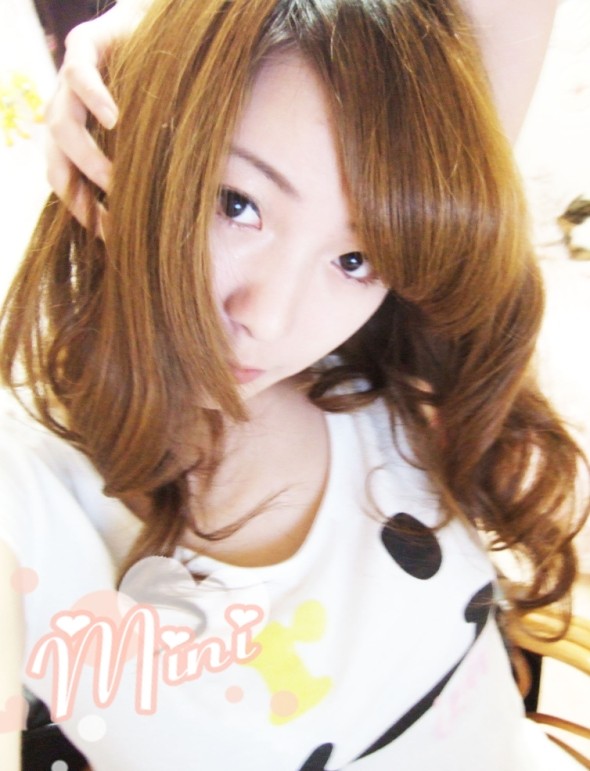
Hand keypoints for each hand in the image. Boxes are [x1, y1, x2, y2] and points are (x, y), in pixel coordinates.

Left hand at [45, 2, 142, 229]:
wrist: (160, 28)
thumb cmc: (161, 90)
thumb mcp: (154, 138)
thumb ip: (152, 171)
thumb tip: (173, 219)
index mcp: (75, 137)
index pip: (67, 183)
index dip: (84, 213)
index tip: (112, 238)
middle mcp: (66, 110)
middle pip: (56, 161)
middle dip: (81, 195)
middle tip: (114, 219)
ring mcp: (69, 79)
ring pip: (61, 123)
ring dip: (86, 159)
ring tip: (115, 180)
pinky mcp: (84, 45)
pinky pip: (79, 74)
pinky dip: (94, 98)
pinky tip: (115, 119)